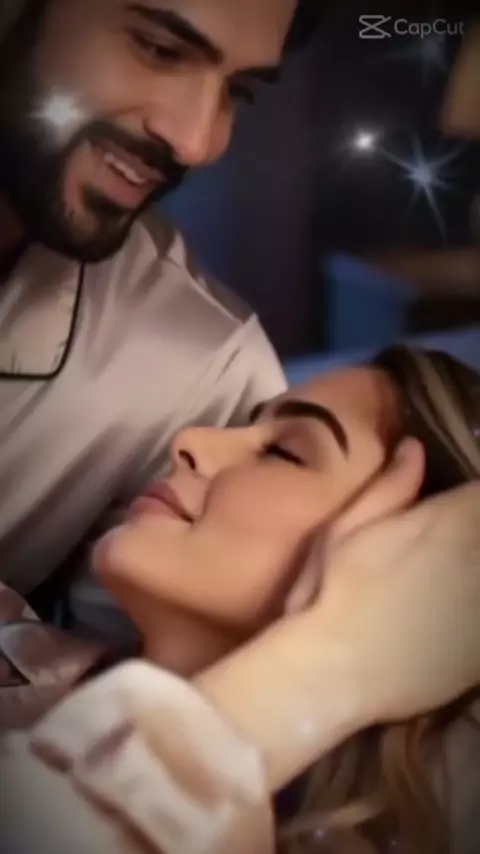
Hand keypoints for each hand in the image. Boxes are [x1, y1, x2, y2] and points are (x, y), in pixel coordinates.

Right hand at [299, 481, 479, 725]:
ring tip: (451, 578)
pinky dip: (474, 611)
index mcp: (450, 521)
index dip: (470, 501)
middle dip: (472, 535)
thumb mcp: (347, 527)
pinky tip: (455, 613)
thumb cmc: (332, 591)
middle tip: (449, 546)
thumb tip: (415, 447)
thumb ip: (391, 486)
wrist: (336, 669)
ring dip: (473, 570)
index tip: (458, 508)